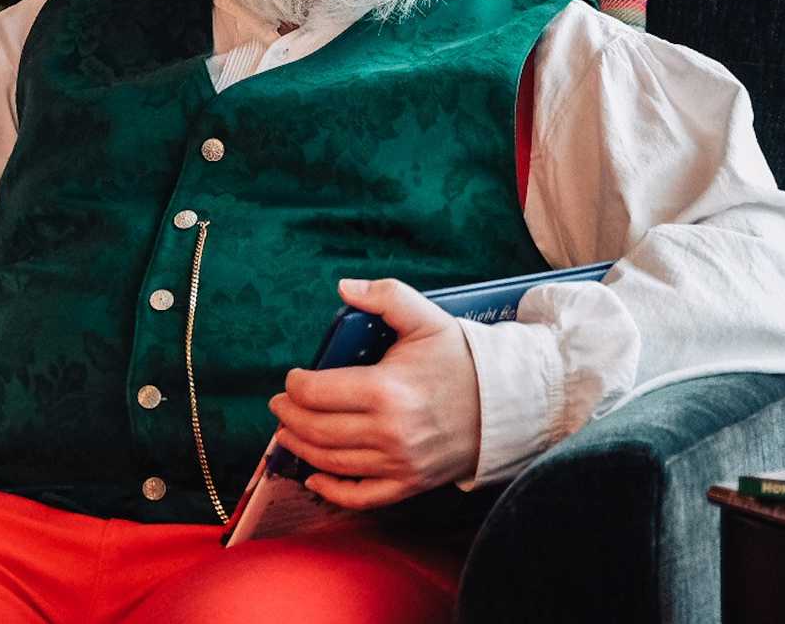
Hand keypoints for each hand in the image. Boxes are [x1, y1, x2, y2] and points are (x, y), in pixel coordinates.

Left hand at [267, 277, 480, 509]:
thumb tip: (344, 286)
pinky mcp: (410, 484)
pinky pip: (361, 497)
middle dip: (289, 417)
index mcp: (386, 389)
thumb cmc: (460, 359)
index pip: (317, 393)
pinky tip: (313, 477)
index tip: (292, 378)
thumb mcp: (425, 318)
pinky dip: (332, 490)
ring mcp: (399, 463)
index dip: (295, 386)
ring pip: (332, 462)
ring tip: (286, 434)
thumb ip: (385, 295)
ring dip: (300, 448)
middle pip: (317, 429)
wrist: (505, 403)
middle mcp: (389, 432)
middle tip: (279, 405)